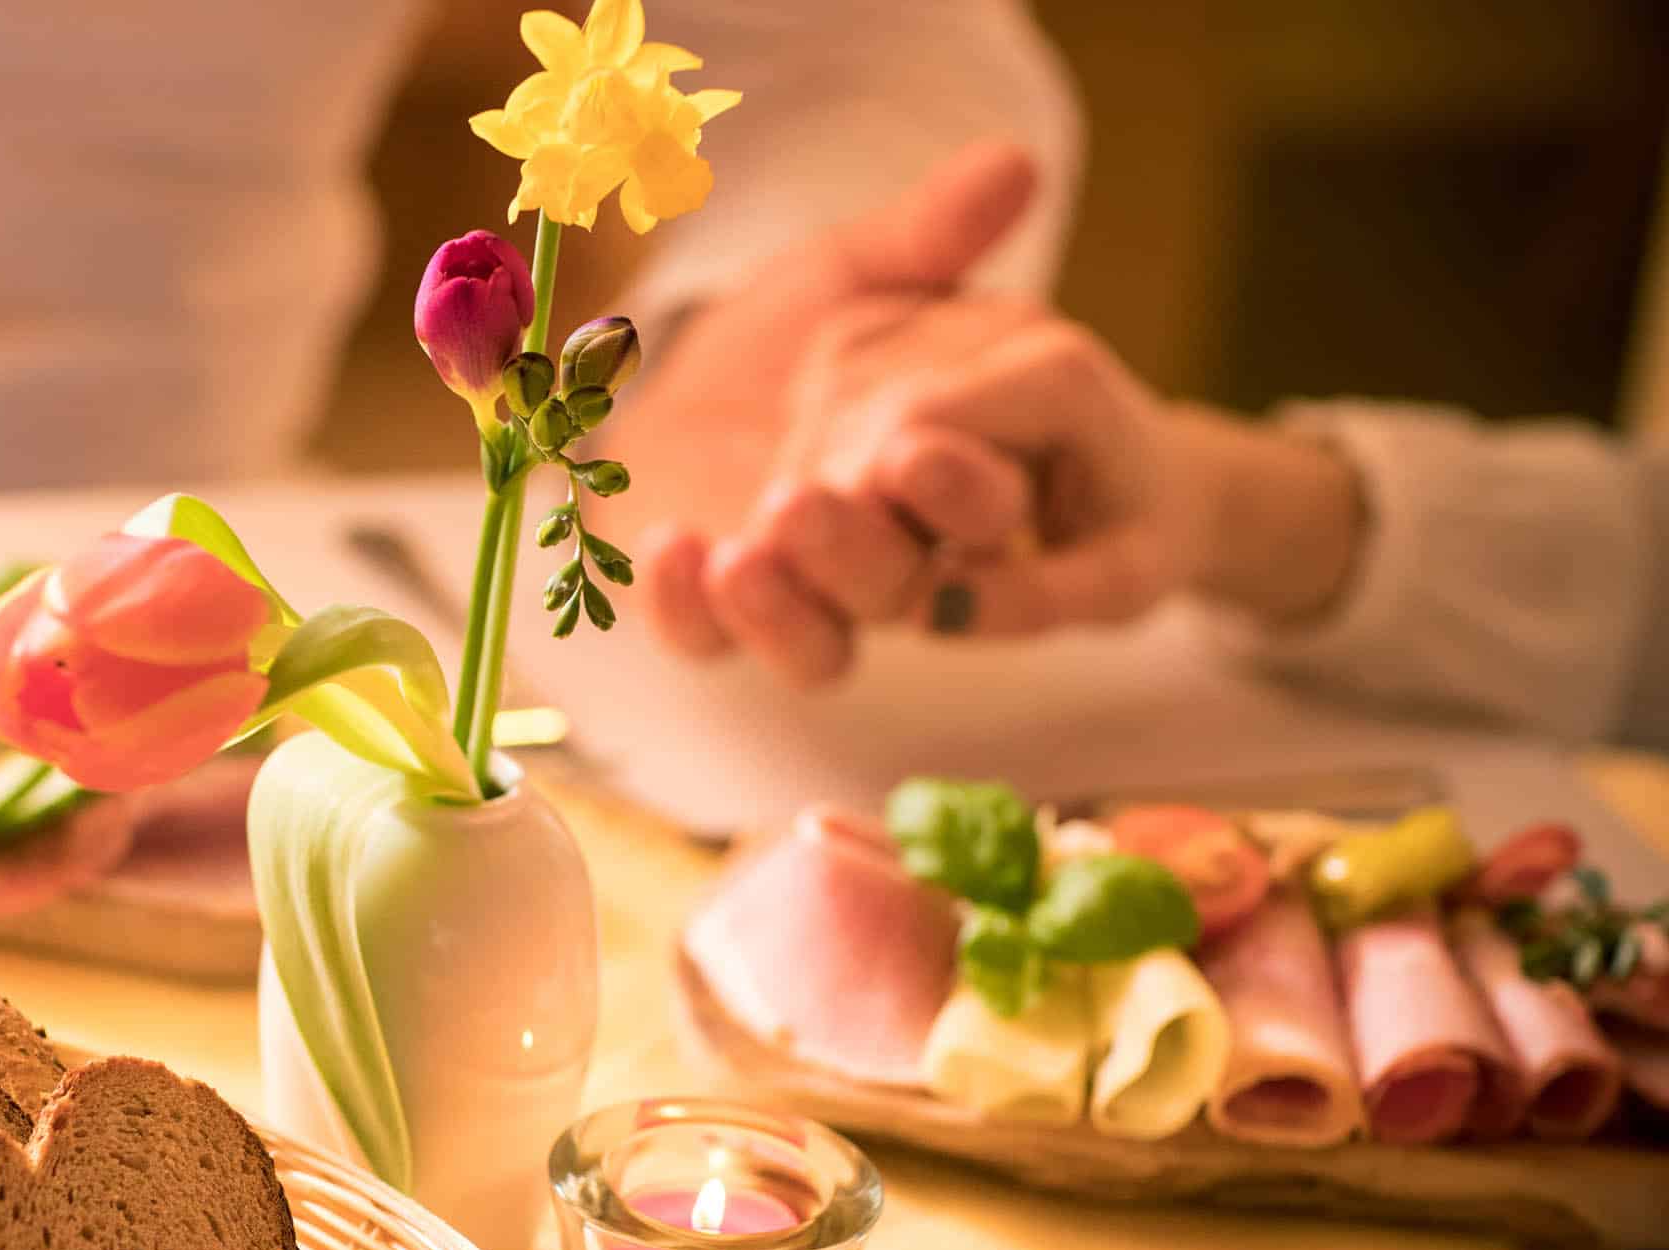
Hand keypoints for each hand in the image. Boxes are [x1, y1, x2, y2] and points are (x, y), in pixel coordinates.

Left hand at [596, 138, 1043, 682]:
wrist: (684, 385)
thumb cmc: (797, 337)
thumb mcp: (854, 275)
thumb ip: (927, 238)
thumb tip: (1014, 164)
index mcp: (950, 487)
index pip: (981, 509)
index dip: (964, 493)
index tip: (916, 448)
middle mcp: (887, 558)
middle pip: (898, 591)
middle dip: (859, 554)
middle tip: (805, 501)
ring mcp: (800, 596)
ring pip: (814, 646)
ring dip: (780, 608)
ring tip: (743, 554)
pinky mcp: (709, 612)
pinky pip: (703, 639)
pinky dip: (686, 607)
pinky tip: (673, 549)